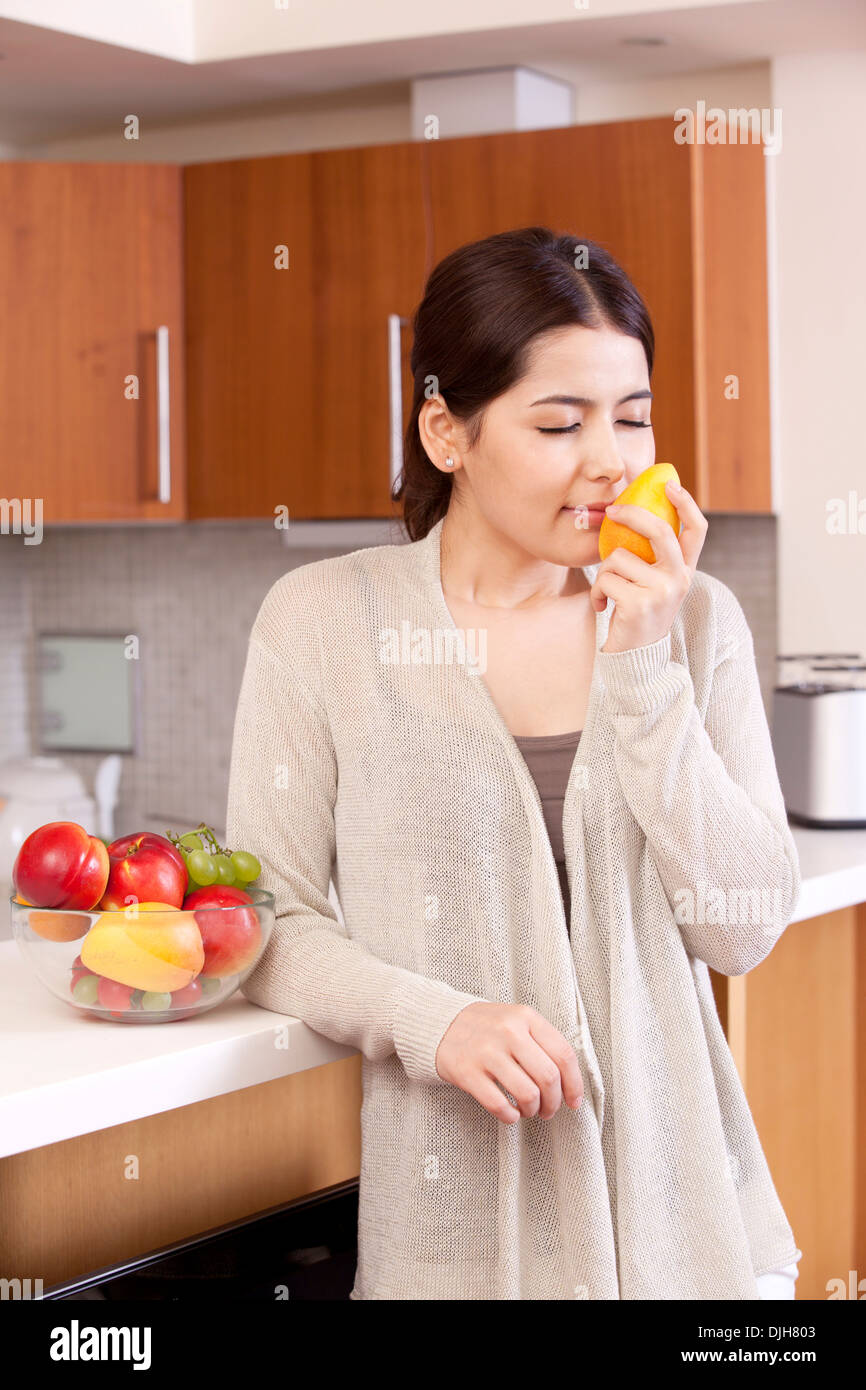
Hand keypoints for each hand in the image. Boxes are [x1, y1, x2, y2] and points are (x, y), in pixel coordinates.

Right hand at [434, 1001, 583, 1122]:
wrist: (441, 1023)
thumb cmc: (488, 1028)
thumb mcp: (517, 1020)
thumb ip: (543, 1042)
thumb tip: (569, 1082)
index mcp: (526, 1017)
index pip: (564, 1055)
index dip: (574, 1084)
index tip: (574, 1101)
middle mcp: (509, 1032)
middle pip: (548, 1077)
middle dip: (553, 1102)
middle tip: (548, 1109)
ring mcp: (487, 1052)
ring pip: (527, 1094)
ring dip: (533, 1110)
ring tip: (528, 1110)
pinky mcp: (468, 1072)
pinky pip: (499, 1105)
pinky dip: (510, 1116)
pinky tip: (510, 1113)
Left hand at [590, 479, 707, 652]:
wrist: (635, 659)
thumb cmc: (637, 615)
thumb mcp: (653, 585)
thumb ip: (651, 558)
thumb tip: (629, 515)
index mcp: (685, 571)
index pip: (697, 530)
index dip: (686, 504)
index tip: (669, 484)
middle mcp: (679, 579)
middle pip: (659, 530)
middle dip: (632, 515)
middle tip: (612, 511)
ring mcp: (661, 592)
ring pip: (619, 557)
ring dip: (605, 574)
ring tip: (609, 593)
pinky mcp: (639, 604)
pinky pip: (605, 579)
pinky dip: (597, 593)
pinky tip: (604, 607)